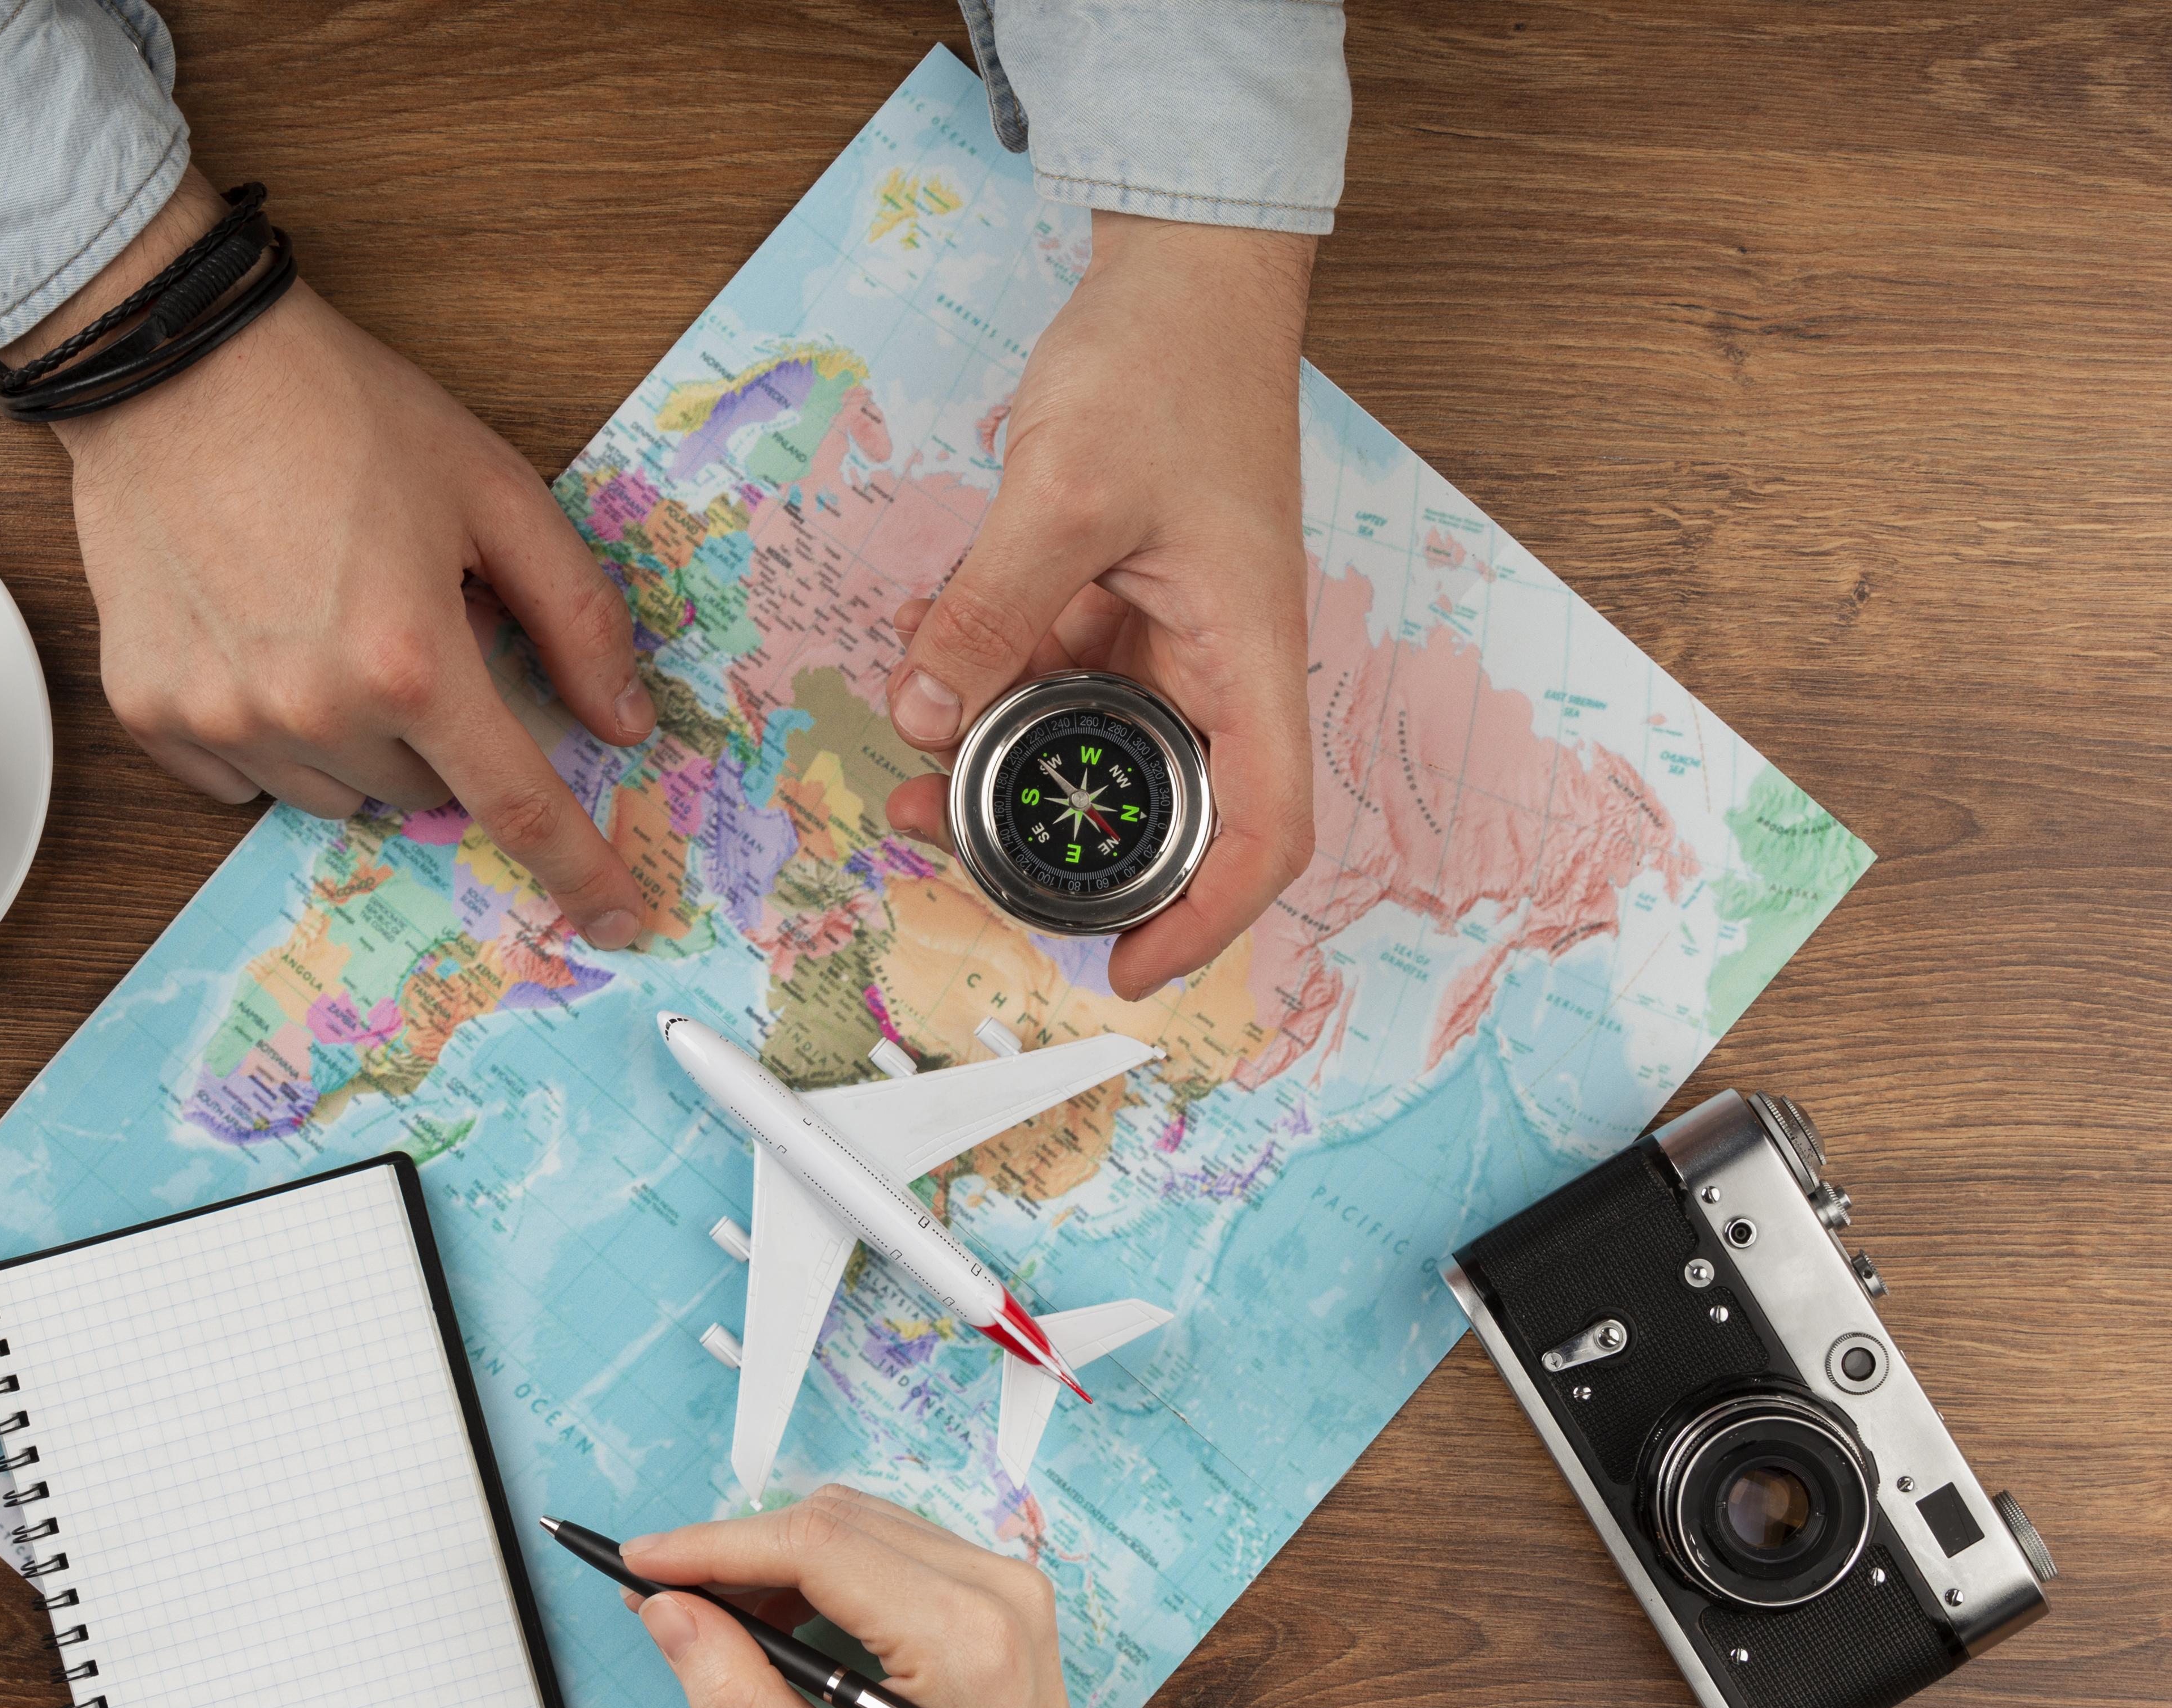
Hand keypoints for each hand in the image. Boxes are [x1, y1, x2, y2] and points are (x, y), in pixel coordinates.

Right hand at [15, 178, 655, 949]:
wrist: (174, 366)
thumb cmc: (341, 415)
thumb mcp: (496, 491)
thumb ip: (574, 617)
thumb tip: (624, 722)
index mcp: (410, 660)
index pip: (516, 803)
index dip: (577, 869)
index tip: (616, 920)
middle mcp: (313, 708)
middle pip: (421, 790)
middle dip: (439, 729)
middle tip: (411, 628)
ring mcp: (223, 719)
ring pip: (336, 793)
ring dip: (357, 737)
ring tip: (328, 624)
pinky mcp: (150, 711)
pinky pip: (243, 780)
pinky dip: (271, 735)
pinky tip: (260, 639)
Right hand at [622, 1486, 1179, 1707]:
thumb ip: (736, 1696)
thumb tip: (665, 1612)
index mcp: (961, 1634)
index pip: (813, 1543)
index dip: (713, 1545)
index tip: (638, 1560)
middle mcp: (995, 1587)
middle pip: (834, 1520)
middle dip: (738, 1551)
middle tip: (665, 1597)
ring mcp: (1006, 1583)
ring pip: (860, 1524)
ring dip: (780, 1558)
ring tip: (721, 1619)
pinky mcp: (1002, 1594)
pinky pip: (894, 1547)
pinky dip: (829, 1570)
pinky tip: (789, 1622)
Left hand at [883, 216, 1319, 998]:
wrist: (1181, 273)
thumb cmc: (1169, 364)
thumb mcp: (1063, 492)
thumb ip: (992, 608)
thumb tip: (926, 711)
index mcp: (1250, 656)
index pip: (1264, 832)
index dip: (1208, 919)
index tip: (1128, 970)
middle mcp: (1219, 663)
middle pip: (1162, 806)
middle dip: (1058, 844)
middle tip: (950, 847)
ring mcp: (1170, 638)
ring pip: (1089, 747)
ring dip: (1002, 767)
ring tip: (907, 776)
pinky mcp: (1122, 605)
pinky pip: (1054, 676)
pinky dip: (992, 684)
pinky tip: (924, 667)